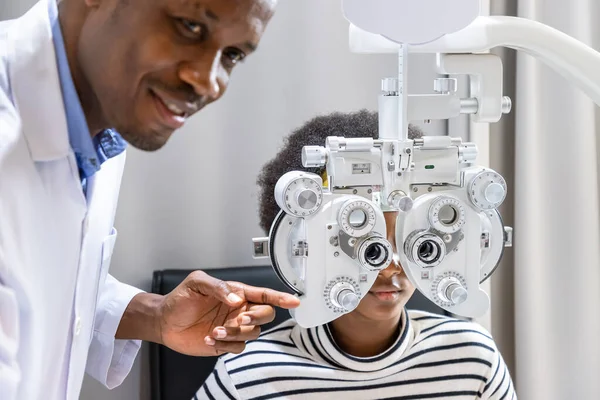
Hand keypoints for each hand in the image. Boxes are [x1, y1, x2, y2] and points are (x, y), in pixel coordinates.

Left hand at [157, 270, 299, 355]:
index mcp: (237, 293)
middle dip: (256, 318)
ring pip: (253, 333)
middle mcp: (239, 310)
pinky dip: (225, 344)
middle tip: (240, 319)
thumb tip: (236, 300)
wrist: (164, 321)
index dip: (281, 297)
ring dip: (236, 333)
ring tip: (215, 330)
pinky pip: (238, 347)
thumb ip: (218, 287)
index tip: (294, 301)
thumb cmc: (180, 298)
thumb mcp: (197, 283)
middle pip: (266, 315)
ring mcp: (234, 327)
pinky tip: (208, 338)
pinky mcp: (225, 343)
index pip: (264, 294)